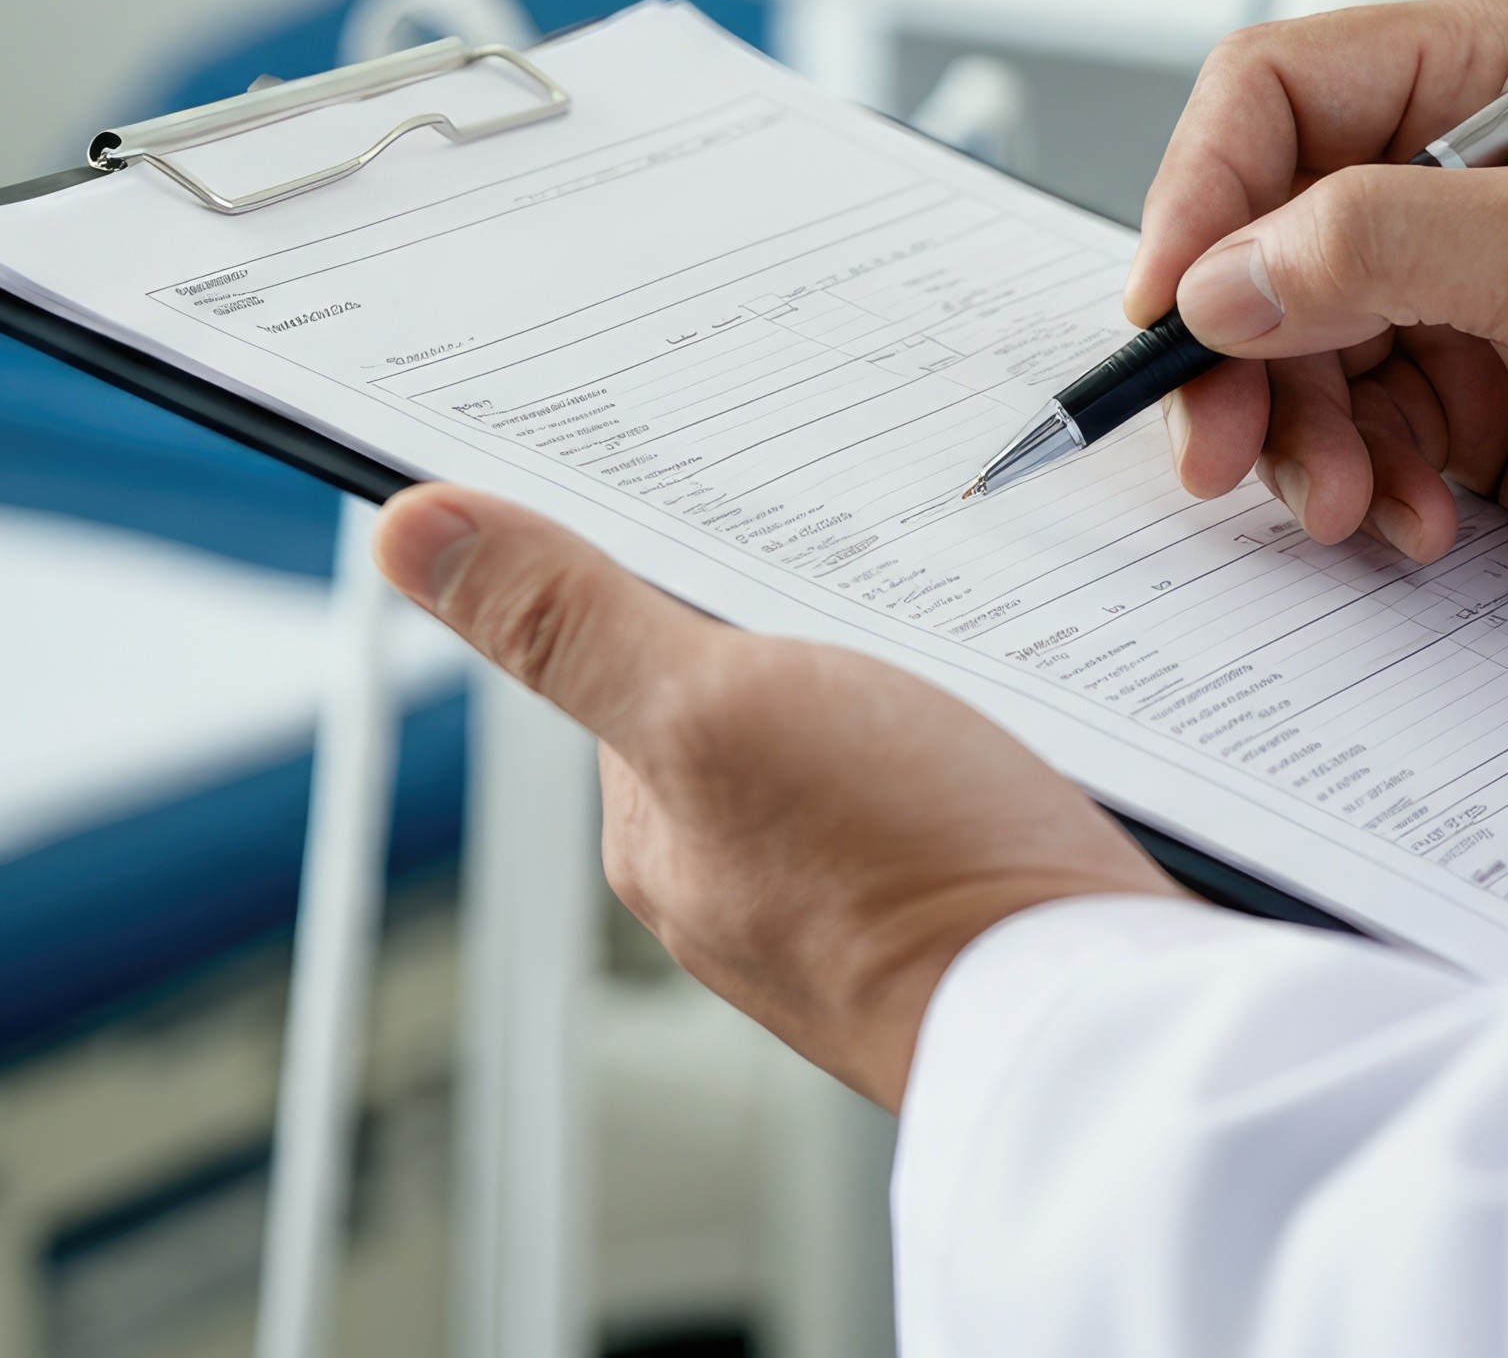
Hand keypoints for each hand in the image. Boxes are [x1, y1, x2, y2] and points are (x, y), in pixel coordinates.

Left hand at [374, 485, 1182, 1108]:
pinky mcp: (975, 895)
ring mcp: (867, 892)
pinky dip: (991, 727)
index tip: (738, 486)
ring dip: (918, 666)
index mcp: (661, 831)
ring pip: (871, 727)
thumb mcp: (718, 707)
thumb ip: (575, 623)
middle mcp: (750, 873)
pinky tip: (1028, 716)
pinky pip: (964, 774)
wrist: (1097, 1022)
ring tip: (969, 627)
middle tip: (883, 542)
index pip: (635, 649)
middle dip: (816, 610)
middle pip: (762, 682)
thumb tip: (411, 533)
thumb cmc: (908, 884)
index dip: (680, 561)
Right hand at [1131, 0, 1507, 618]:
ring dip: (1295, 434)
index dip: (1201, 192)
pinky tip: (1418, 521)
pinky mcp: (1464, 394)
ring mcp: (1454, 286)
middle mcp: (1452, 169)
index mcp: (1484, 72)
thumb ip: (1380, 249)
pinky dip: (1360, 481)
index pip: (1275, 92)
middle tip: (1217, 444)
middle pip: (1260, 234)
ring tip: (1345, 502)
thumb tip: (1222, 276)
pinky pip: (1348, 429)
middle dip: (1236, 349)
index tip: (1169, 307)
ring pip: (1289, 345)